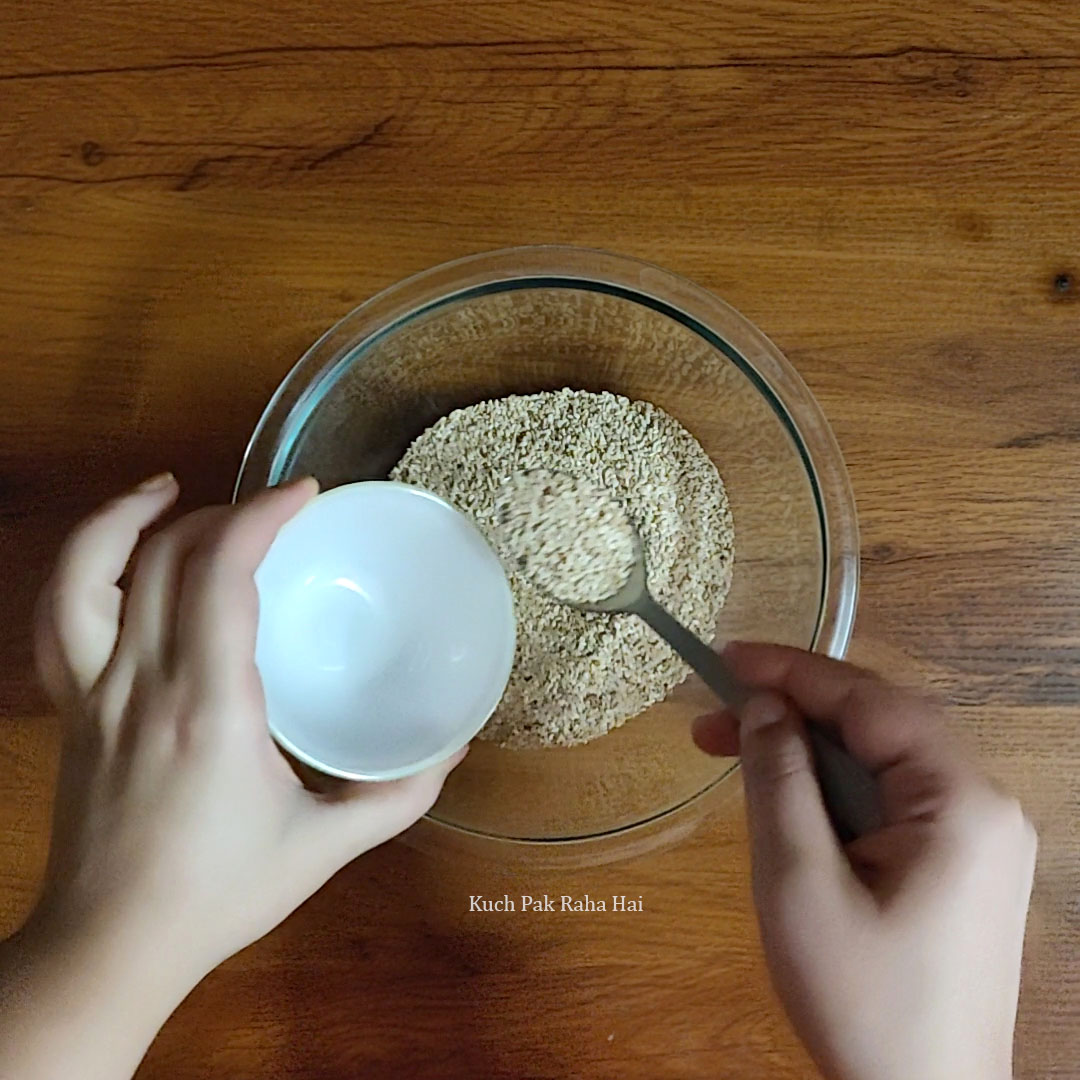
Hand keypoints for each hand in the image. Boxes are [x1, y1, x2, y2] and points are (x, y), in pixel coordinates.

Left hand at [2, 474, 464, 1079]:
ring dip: (128, 519)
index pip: (221, 578)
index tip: (303, 494)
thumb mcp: (320, 850)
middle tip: (275, 511)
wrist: (111, 946)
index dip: (259, 517)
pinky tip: (115, 550)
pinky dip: (80, 566)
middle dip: (222, 513)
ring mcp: (95, 693)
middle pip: (165, 560)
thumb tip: (452, 751)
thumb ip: (393, 800)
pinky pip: (58, 619)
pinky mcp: (72, 707)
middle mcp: (144, 684)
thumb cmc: (218, 895)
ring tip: (170, 491)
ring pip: (89, 575)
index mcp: (209, 709)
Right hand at [693, 643, 1035, 1079]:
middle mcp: (984, 806)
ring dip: (805, 751)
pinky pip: (891, 801)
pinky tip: (782, 795)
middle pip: (879, 726)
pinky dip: (832, 790)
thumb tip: (762, 705)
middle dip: (791, 712)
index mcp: (962, 802)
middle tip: (708, 714)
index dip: (793, 671)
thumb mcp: (800, 883)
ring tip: (727, 748)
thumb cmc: (860, 999)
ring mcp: (978, 838)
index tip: (724, 655)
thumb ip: (779, 781)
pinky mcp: (960, 867)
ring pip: (880, 763)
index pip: (871, 702)